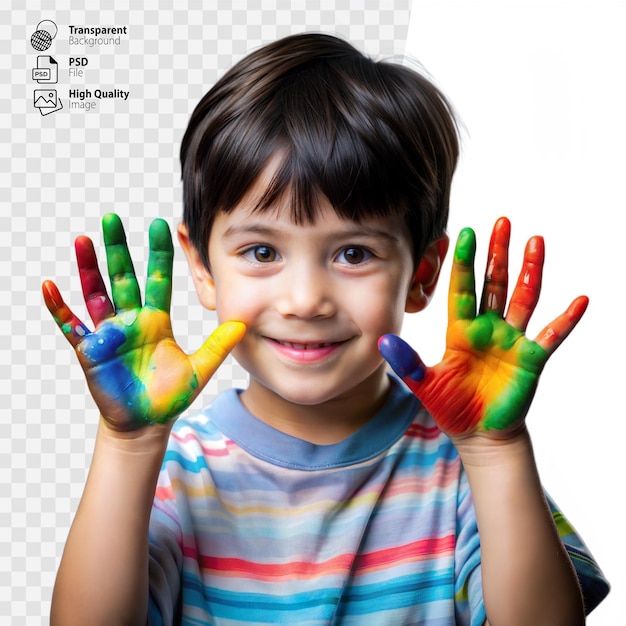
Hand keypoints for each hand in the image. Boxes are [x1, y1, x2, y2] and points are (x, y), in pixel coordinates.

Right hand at [42, 213, 245, 431]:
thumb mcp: (199, 368)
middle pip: (123, 277)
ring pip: (96, 294)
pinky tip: (50, 286)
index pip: (158, 279)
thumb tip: (243, 323)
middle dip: (118, 249)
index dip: (159, 253)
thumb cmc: (171, 395)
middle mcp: (132, 320)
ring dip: (88, 269)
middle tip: (112, 218)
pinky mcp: (90, 351)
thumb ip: (218, 345)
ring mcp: (110, 333)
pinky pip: (72, 325)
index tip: (161, 224)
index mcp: (157, 319)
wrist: (146, 423)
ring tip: (83, 240)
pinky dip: (60, 307)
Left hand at [379, 217, 587, 439]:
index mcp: (461, 331)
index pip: (462, 289)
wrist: (478, 434)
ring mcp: (512, 341)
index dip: (464, 263)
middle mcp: (488, 329)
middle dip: (498, 254)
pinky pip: (551, 335)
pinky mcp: (532, 359)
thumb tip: (383, 343)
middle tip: (502, 222)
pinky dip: (566, 319)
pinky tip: (581, 299)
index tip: (465, 233)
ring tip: (535, 242)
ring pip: (523, 299)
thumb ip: (407, 363)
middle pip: (494, 284)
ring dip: (530, 271)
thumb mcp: (426, 384)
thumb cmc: (452, 407)